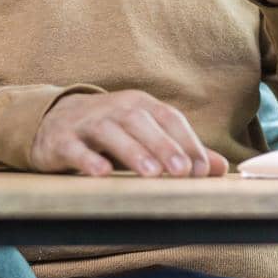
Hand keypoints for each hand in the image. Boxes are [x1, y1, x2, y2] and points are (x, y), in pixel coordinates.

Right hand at [30, 90, 229, 177]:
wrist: (56, 119)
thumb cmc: (112, 130)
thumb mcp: (146, 133)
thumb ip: (181, 150)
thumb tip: (221, 168)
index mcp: (141, 104)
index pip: (169, 119)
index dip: (186, 142)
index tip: (202, 169)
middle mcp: (115, 108)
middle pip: (142, 123)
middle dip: (164, 146)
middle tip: (181, 172)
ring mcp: (87, 122)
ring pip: (111, 133)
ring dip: (133, 152)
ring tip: (151, 173)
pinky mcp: (61, 139)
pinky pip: (75, 148)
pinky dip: (88, 158)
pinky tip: (102, 173)